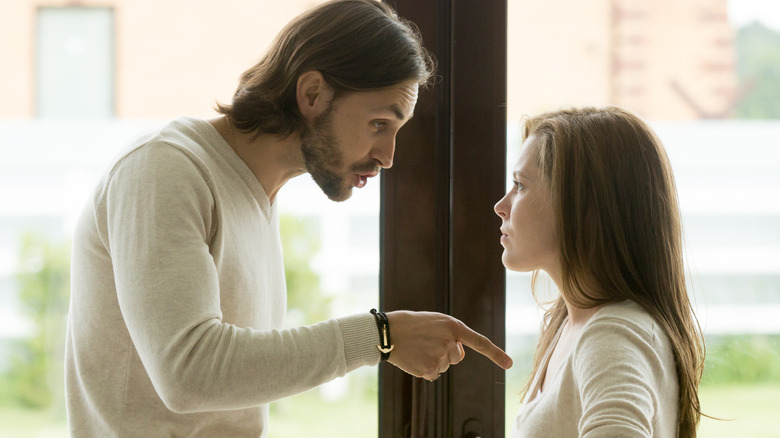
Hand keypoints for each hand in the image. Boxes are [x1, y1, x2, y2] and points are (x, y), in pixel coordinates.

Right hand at [384, 311, 512, 380]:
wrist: (389, 332)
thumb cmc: (413, 325)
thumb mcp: (437, 322)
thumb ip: (452, 335)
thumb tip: (458, 355)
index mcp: (453, 326)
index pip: (480, 342)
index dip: (496, 354)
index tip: (509, 364)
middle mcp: (450, 342)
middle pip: (457, 357)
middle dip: (445, 352)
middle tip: (427, 341)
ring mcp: (440, 357)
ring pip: (444, 366)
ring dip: (433, 360)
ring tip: (418, 347)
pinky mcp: (429, 369)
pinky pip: (434, 374)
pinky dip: (425, 369)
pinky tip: (415, 357)